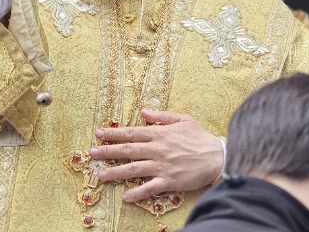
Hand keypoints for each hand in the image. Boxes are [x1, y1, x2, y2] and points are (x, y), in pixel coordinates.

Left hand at [89, 109, 223, 201]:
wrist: (217, 156)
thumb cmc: (200, 137)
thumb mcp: (183, 119)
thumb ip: (161, 116)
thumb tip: (143, 112)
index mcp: (159, 134)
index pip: (131, 133)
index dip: (113, 133)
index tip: (98, 133)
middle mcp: (157, 149)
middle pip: (128, 150)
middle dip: (108, 151)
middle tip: (92, 153)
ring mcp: (162, 166)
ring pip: (134, 169)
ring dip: (116, 172)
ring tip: (101, 175)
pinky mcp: (169, 181)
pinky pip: (149, 188)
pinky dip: (137, 193)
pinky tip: (125, 196)